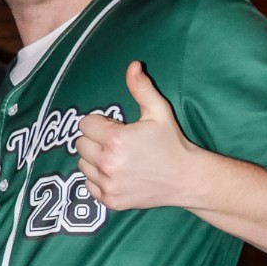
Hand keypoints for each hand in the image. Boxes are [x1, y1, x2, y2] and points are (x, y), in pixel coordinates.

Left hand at [76, 62, 199, 211]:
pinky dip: (97, 179)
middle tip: (116, 142)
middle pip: (81, 144)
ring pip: (82, 164)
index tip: (115, 127)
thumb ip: (141, 88)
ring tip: (116, 157)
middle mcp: (107, 163)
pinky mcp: (109, 200)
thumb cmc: (171, 143)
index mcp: (116, 140)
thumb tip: (133, 65)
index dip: (99, 123)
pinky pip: (87, 184)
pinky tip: (116, 173)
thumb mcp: (159, 112)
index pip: (85, 124)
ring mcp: (107, 184)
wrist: (185, 178)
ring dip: (94, 159)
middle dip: (95, 140)